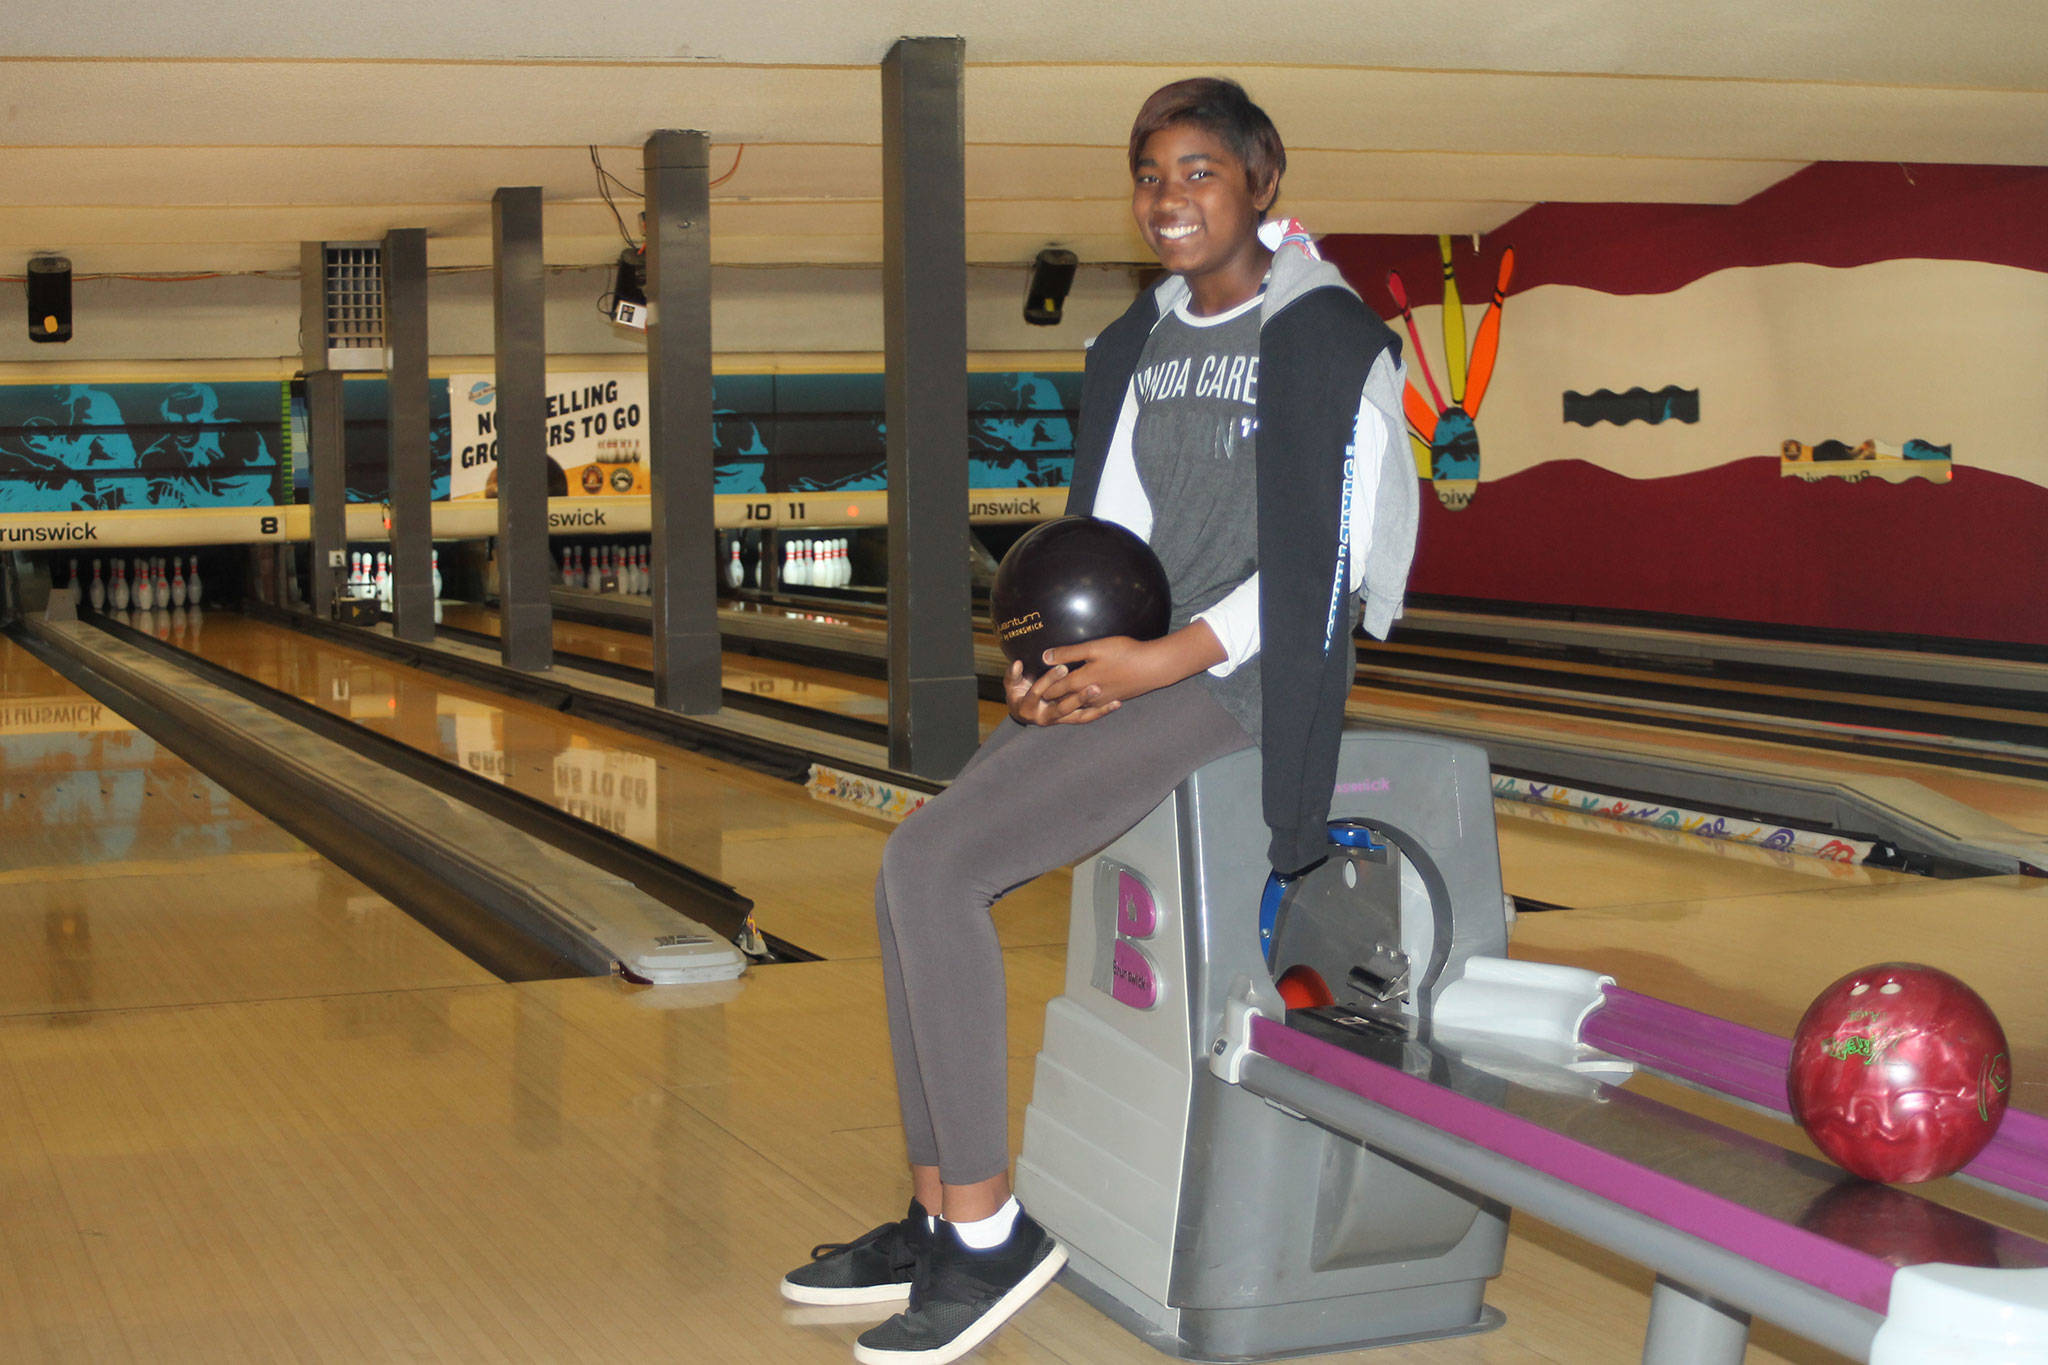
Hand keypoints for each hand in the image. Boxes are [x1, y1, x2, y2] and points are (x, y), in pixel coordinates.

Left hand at [1006, 623, 1227, 727]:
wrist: (1153, 667)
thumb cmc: (1125, 653)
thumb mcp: (1095, 647)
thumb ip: (1068, 653)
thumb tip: (1045, 657)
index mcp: (1080, 682)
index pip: (1053, 689)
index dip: (1040, 687)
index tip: (1028, 686)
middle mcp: (1089, 696)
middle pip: (1062, 700)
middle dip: (1048, 699)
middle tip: (1034, 699)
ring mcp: (1101, 701)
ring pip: (1077, 707)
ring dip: (1065, 705)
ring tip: (1053, 703)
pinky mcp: (1112, 700)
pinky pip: (1092, 708)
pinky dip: (1083, 706)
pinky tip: (1081, 703)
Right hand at [1006, 656, 1120, 726]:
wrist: (1023, 711)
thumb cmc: (1017, 692)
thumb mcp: (1011, 684)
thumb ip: (1013, 674)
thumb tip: (1016, 663)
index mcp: (1030, 708)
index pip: (1039, 693)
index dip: (1049, 680)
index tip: (1061, 667)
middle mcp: (1046, 717)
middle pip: (1063, 709)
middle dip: (1079, 698)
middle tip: (1094, 687)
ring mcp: (1060, 719)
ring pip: (1080, 716)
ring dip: (1097, 710)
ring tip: (1114, 701)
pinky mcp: (1071, 718)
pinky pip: (1088, 716)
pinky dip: (1102, 711)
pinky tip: (1117, 704)